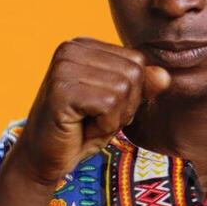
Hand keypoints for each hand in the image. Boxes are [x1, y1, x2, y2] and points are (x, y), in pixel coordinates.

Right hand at [7, 38, 170, 186]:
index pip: (137, 61)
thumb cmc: (80, 131)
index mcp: (84, 45)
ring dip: (112, 118)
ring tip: (86, 124)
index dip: (130, 94)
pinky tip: (80, 128)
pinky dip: (103, 126)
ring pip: (123, 90)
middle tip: (93, 119)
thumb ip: (140, 87)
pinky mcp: (61, 88)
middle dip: (123, 107)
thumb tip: (164, 75)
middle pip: (133, 73)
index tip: (100, 108)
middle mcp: (71, 48)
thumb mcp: (118, 106)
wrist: (43, 159)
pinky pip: (109, 105)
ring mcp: (63, 66)